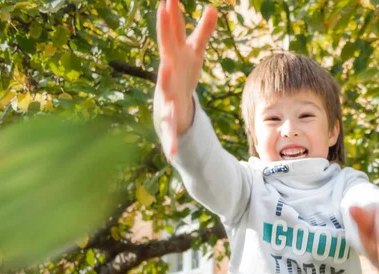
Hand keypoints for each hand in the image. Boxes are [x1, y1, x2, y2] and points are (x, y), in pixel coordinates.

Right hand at [154, 0, 217, 156]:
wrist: (170, 111)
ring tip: (166, 68)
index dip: (170, 19)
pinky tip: (172, 153)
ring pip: (165, 91)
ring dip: (166, 79)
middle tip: (164, 20)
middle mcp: (167, 78)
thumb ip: (202, 33)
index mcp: (173, 62)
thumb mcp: (193, 56)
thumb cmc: (181, 78)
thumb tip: (213, 7)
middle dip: (165, 40)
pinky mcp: (169, 123)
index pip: (172, 37)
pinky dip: (171, 142)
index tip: (168, 0)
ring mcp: (166, 99)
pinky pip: (170, 132)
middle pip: (167, 57)